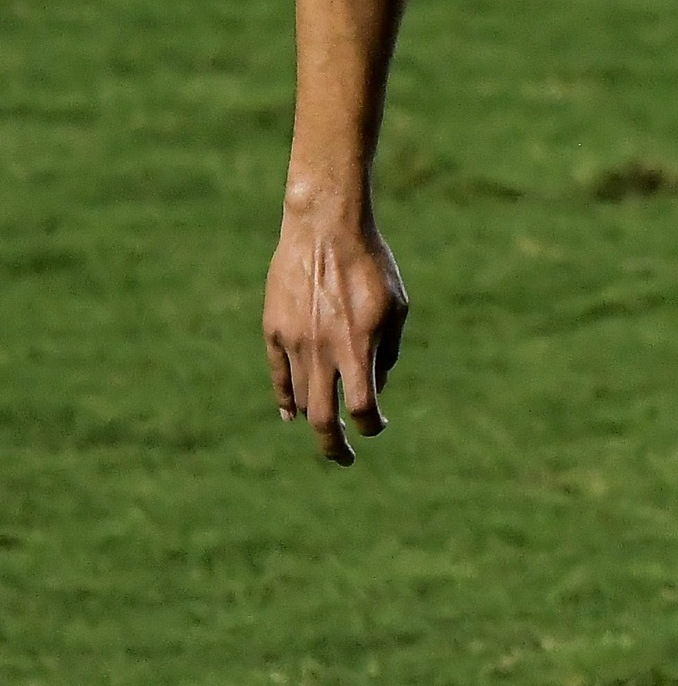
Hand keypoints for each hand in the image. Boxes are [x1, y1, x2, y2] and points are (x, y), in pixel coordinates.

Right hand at [264, 206, 408, 465]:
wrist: (325, 227)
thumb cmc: (370, 264)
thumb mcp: (396, 305)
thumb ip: (386, 351)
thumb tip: (373, 392)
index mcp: (360, 343)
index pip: (364, 406)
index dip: (372, 425)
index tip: (378, 427)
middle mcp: (324, 349)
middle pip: (324, 418)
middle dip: (335, 446)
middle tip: (345, 458)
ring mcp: (295, 341)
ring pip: (301, 399)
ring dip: (315, 417)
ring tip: (328, 423)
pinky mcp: (274, 331)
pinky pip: (279, 377)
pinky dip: (285, 401)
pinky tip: (292, 415)